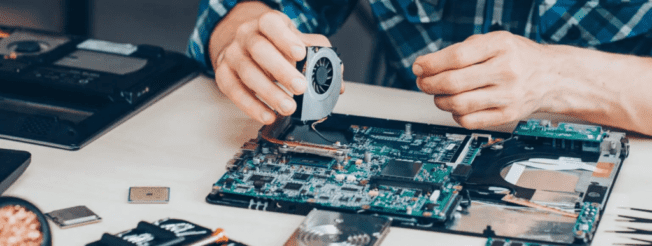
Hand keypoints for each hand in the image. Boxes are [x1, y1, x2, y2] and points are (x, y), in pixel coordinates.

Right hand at [210, 8, 342, 124]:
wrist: (242, 44)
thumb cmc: (273, 44)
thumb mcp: (296, 41)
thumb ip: (317, 55)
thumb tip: (337, 79)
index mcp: (266, 23)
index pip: (272, 25)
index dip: (285, 39)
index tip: (301, 54)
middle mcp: (246, 36)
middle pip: (259, 50)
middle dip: (281, 70)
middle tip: (300, 87)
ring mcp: (233, 55)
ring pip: (247, 73)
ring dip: (269, 93)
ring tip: (288, 107)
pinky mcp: (224, 74)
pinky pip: (234, 91)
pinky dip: (251, 106)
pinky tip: (267, 115)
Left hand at [413, 31, 557, 128]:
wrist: (551, 77)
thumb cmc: (515, 57)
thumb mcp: (493, 41)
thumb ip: (462, 50)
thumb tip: (425, 66)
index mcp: (501, 46)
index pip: (457, 57)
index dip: (431, 64)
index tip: (418, 67)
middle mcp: (507, 71)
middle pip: (454, 83)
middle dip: (429, 84)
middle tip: (422, 82)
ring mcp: (508, 96)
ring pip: (458, 104)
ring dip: (439, 100)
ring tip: (439, 95)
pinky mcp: (507, 116)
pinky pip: (469, 121)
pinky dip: (455, 115)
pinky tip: (456, 107)